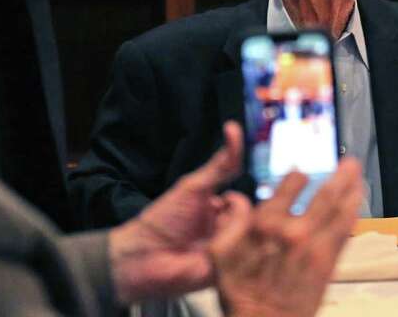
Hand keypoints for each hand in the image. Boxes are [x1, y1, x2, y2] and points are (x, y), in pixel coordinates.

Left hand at [106, 122, 242, 301]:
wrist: (142, 255)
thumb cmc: (163, 220)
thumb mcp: (194, 186)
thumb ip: (220, 164)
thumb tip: (233, 127)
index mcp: (221, 213)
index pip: (248, 201)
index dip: (248, 197)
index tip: (239, 197)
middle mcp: (228, 232)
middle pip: (255, 217)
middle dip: (241, 210)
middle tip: (221, 208)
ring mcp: (230, 253)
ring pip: (252, 233)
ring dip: (234, 224)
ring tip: (209, 227)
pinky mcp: (229, 271)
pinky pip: (244, 252)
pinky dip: (231, 242)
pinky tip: (212, 245)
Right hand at [211, 159, 361, 316]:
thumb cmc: (242, 294)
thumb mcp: (220, 258)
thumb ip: (228, 225)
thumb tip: (234, 199)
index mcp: (266, 226)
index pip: (287, 189)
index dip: (296, 177)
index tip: (301, 170)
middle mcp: (294, 231)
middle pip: (323, 195)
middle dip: (339, 176)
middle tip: (349, 162)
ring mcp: (315, 246)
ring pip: (339, 210)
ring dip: (352, 190)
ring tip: (359, 175)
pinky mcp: (328, 262)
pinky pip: (345, 231)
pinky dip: (353, 213)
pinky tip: (358, 203)